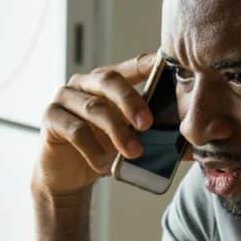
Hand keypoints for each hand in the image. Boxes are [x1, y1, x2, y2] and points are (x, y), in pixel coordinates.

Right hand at [34, 53, 155, 195]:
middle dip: (131, 101)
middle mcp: (85, 83)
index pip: (131, 66)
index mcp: (108, 81)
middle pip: (109, 80)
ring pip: (94, 108)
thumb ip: (150, 129)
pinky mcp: (51, 118)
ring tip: (134, 153)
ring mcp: (65, 98)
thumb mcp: (130, 137)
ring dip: (117, 132)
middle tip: (147, 124)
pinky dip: (93, 149)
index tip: (167, 66)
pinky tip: (104, 165)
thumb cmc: (103, 150)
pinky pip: (75, 130)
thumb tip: (189, 138)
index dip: (148, 64)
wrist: (69, 176)